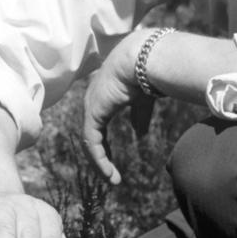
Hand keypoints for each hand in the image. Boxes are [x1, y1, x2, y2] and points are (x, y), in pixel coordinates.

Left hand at [82, 33, 156, 184]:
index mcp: (103, 97)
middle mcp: (93, 101)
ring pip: (91, 142)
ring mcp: (91, 107)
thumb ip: (139, 116)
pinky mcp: (93, 113)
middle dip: (101, 157)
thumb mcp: (142, 100)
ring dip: (101, 163)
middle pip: (92, 136)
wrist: (142, 58)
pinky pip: (93, 143)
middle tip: (111, 176)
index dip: (106, 146)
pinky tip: (109, 172)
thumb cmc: (145, 72)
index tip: (113, 162)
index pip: (98, 126)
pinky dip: (100, 159)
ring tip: (113, 180)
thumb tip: (140, 134)